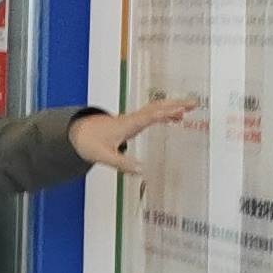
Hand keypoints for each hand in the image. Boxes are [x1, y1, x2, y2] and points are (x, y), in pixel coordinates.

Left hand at [72, 97, 194, 169]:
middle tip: (194, 102)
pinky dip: (165, 114)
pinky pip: (152, 115)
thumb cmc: (89, 142)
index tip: (181, 109)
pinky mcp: (132, 122)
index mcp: (127, 124)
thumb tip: (141, 170)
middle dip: (175, 104)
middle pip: (157, 107)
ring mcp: (133, 119)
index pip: (150, 116)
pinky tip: (175, 118)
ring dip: (172, 106)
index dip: (166, 112)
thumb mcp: (104, 156)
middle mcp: (132, 119)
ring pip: (155, 109)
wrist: (78, 132)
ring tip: (190, 108)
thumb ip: (122, 163)